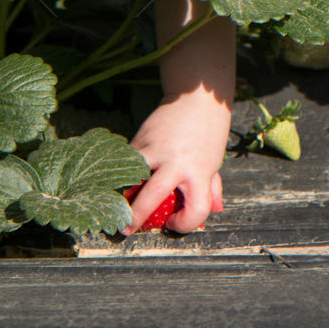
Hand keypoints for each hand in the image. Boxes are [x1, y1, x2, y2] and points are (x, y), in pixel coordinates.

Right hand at [121, 93, 229, 234]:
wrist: (196, 98)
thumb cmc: (208, 133)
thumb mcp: (214, 162)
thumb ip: (211, 187)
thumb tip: (212, 211)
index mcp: (200, 171)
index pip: (196, 208)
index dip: (185, 224)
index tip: (173, 222)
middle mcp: (177, 162)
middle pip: (153, 197)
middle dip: (137, 217)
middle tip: (127, 229)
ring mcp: (156, 149)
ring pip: (131, 176)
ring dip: (121, 195)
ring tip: (114, 205)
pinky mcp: (142, 138)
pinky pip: (127, 162)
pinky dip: (122, 173)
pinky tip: (119, 181)